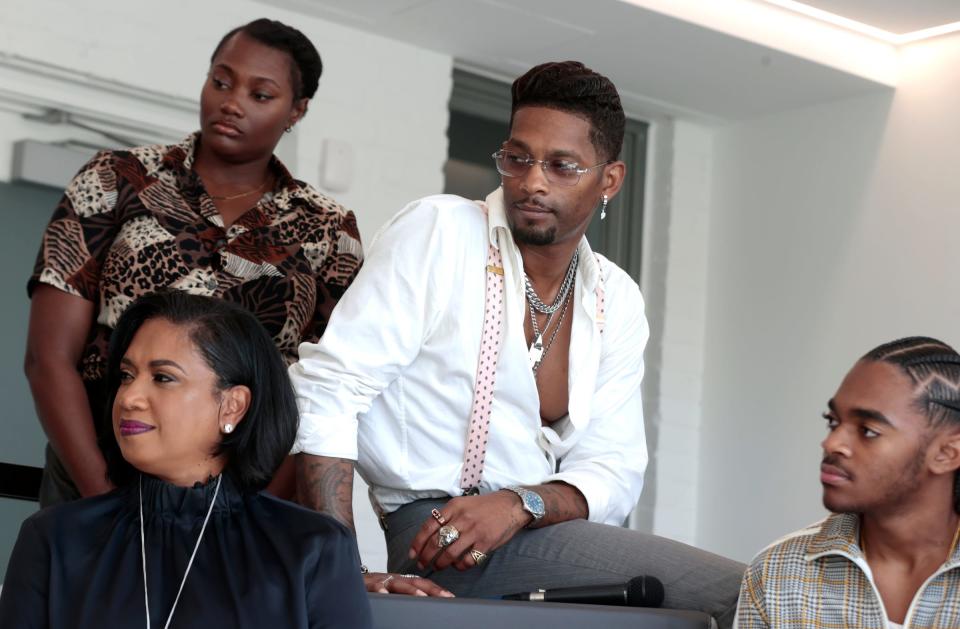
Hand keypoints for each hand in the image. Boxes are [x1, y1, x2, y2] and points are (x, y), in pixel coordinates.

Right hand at [364, 572, 453, 596]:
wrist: (345, 577)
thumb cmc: (369, 589)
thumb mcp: (389, 592)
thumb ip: (403, 596)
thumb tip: (422, 604)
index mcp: (400, 581)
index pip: (421, 583)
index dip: (436, 589)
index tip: (450, 597)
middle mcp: (393, 579)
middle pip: (415, 582)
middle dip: (431, 589)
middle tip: (444, 596)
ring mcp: (380, 580)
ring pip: (397, 583)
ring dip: (409, 590)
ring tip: (421, 596)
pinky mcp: (365, 584)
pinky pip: (373, 586)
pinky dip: (379, 589)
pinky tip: (384, 594)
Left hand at [408, 492, 529, 572]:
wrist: (510, 506)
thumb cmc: (484, 507)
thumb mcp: (462, 504)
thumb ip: (447, 516)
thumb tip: (428, 535)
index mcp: (453, 507)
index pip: (428, 526)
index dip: (417, 542)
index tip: (412, 553)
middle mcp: (462, 518)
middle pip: (436, 542)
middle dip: (425, 557)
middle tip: (422, 564)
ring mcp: (474, 531)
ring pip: (449, 554)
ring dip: (440, 564)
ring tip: (438, 566)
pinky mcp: (485, 543)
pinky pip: (467, 560)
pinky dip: (459, 566)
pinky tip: (458, 565)